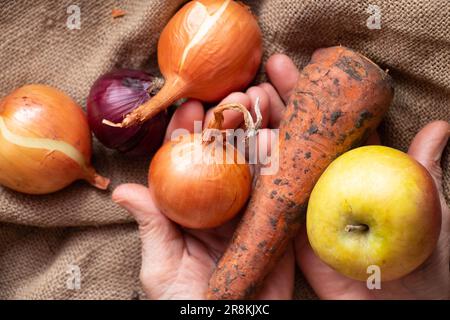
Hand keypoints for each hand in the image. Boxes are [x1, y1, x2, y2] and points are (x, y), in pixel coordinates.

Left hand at [112, 90, 294, 298]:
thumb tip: (122, 190)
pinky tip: (279, 132)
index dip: (189, 133)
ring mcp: (253, 209)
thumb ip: (151, 224)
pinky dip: (281, 159)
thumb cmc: (186, 301)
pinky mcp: (278, 220)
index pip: (190, 162)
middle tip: (232, 94)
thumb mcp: (161, 264)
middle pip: (226, 154)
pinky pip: (282, 187)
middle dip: (228, 121)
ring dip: (258, 128)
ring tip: (258, 99)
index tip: (189, 108)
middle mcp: (224, 203)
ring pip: (256, 162)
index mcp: (193, 208)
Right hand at [261, 53, 449, 298]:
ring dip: (265, 125)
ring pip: (282, 157)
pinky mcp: (289, 225)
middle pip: (304, 133)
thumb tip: (440, 125)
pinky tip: (246, 139)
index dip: (320, 92)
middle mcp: (330, 180)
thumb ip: (423, 168)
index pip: (337, 122)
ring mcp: (307, 201)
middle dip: (286, 100)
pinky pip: (271, 194)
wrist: (396, 307)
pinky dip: (258, 167)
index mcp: (362, 169)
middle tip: (271, 69)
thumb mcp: (431, 207)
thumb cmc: (423, 260)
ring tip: (250, 96)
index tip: (304, 64)